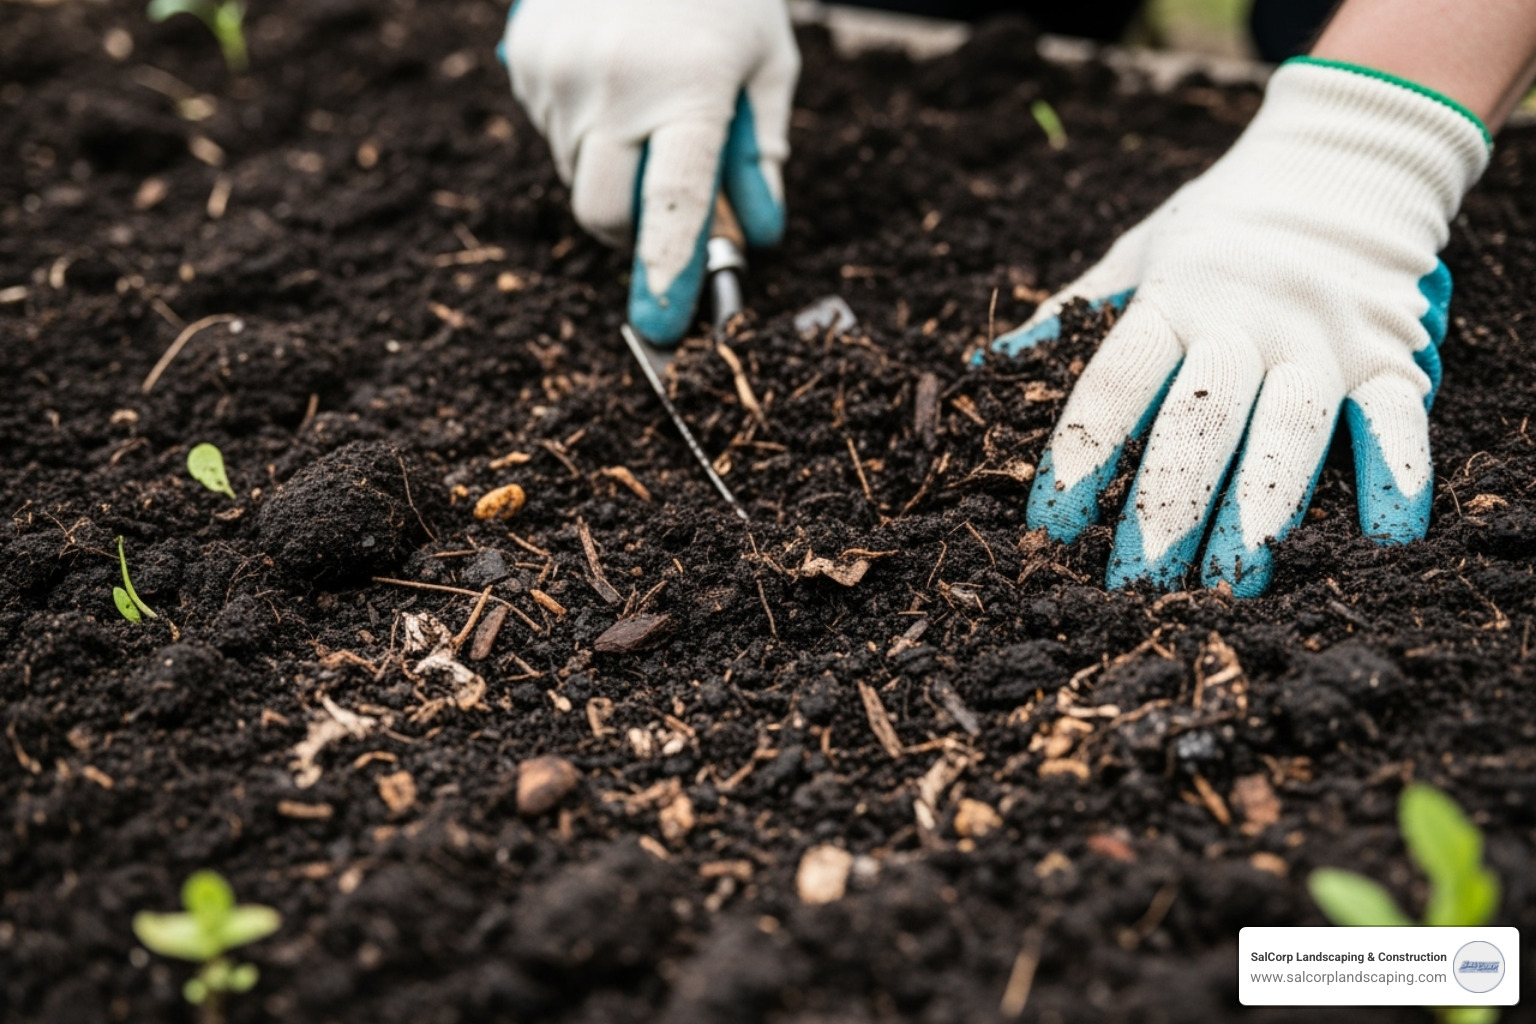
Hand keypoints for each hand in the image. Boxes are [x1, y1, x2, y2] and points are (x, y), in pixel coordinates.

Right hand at [500, 0, 798, 342]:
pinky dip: (584, 131)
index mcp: (690, 87)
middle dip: (632, 230)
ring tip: (645, 101)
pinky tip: (611, 77)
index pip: (672, 203)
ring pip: (577, 176)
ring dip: (612, 170)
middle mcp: (616, 85)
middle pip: (602, 213)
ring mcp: (560, 74)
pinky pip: (553, 134)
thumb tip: (751, 234)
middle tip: (664, 197)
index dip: (666, 272)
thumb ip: (760, 151)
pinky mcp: (525, 62)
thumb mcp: (767, 63)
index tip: (661, 325)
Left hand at [989, 60, 1489, 595]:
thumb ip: (1070, 314)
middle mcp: (1248, 322)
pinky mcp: (1391, 356)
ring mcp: (1325, 341)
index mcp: (1174, 300)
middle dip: (1166, 506)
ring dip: (1262, 510)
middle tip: (1134, 583)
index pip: (1115, 384)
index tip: (1048, 527)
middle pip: (1200, 421)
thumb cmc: (1220, 226)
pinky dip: (1399, 477)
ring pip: (1291, 432)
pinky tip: (1388, 540)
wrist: (1347, 159)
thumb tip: (990, 367)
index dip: (1079, 456)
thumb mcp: (1136, 253)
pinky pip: (1398, 420)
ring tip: (1234, 585)